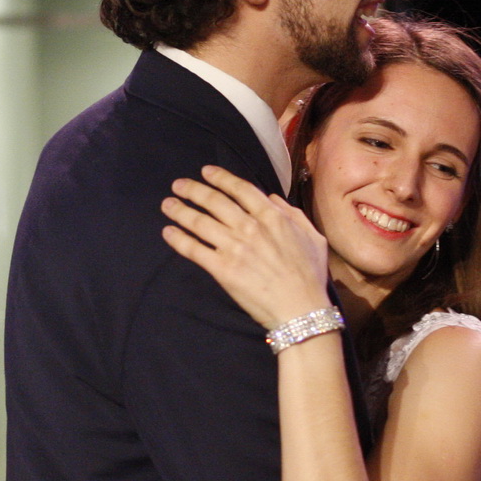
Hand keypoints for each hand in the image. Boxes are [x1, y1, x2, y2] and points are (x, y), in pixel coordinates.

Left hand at [161, 165, 333, 329]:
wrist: (301, 309)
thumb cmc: (310, 275)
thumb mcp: (313, 236)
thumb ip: (292, 213)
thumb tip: (272, 199)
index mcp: (272, 217)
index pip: (240, 189)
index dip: (220, 178)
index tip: (206, 172)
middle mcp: (249, 227)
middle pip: (214, 201)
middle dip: (193, 190)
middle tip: (178, 184)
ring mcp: (234, 248)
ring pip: (200, 222)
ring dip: (180, 211)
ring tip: (167, 204)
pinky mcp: (222, 269)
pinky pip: (194, 250)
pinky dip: (179, 239)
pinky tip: (168, 232)